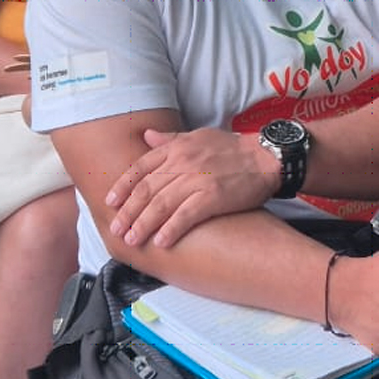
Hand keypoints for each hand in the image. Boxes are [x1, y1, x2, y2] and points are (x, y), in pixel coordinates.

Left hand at [106, 128, 279, 247]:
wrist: (267, 157)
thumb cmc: (233, 148)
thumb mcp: (199, 136)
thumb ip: (170, 139)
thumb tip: (146, 136)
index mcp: (178, 147)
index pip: (141, 167)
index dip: (123, 186)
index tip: (111, 202)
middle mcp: (183, 162)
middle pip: (146, 190)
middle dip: (128, 212)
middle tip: (116, 229)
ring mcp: (197, 180)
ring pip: (161, 205)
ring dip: (143, 224)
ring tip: (133, 240)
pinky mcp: (213, 197)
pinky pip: (185, 216)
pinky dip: (171, 230)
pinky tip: (161, 242)